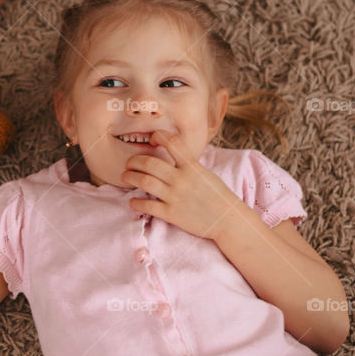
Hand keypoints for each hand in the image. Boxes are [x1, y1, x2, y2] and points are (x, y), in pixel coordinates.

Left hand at [121, 129, 242, 240]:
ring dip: (130, 177)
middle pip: (149, 163)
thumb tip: (173, 154)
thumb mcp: (205, 173)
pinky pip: (147, 206)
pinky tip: (133, 201)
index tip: (152, 139)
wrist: (228, 220)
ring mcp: (175, 197)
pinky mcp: (172, 214)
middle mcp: (182, 179)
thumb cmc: (218, 195)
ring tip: (126, 177)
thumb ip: (188, 164)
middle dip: (134, 161)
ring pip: (144, 181)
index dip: (158, 136)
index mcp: (192, 166)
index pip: (171, 141)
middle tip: (129, 163)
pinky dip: (135, 202)